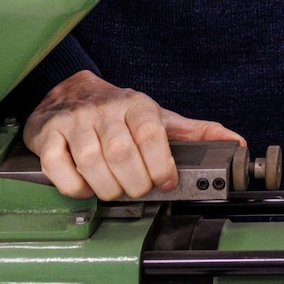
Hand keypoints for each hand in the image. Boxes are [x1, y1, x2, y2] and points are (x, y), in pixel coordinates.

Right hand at [24, 70, 243, 199]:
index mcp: (136, 105)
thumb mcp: (159, 118)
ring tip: (115, 191)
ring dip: (107, 187)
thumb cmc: (118, 112)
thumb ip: (194, 133)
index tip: (166, 182)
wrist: (70, 92)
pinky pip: (58, 165)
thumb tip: (235, 143)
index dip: (161, 164)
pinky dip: (74, 186)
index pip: (152, 134)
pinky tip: (86, 188)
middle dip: (135, 182)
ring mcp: (74, 121)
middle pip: (122, 153)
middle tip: (139, 191)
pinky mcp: (47, 135)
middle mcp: (105, 110)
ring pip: (91, 161)